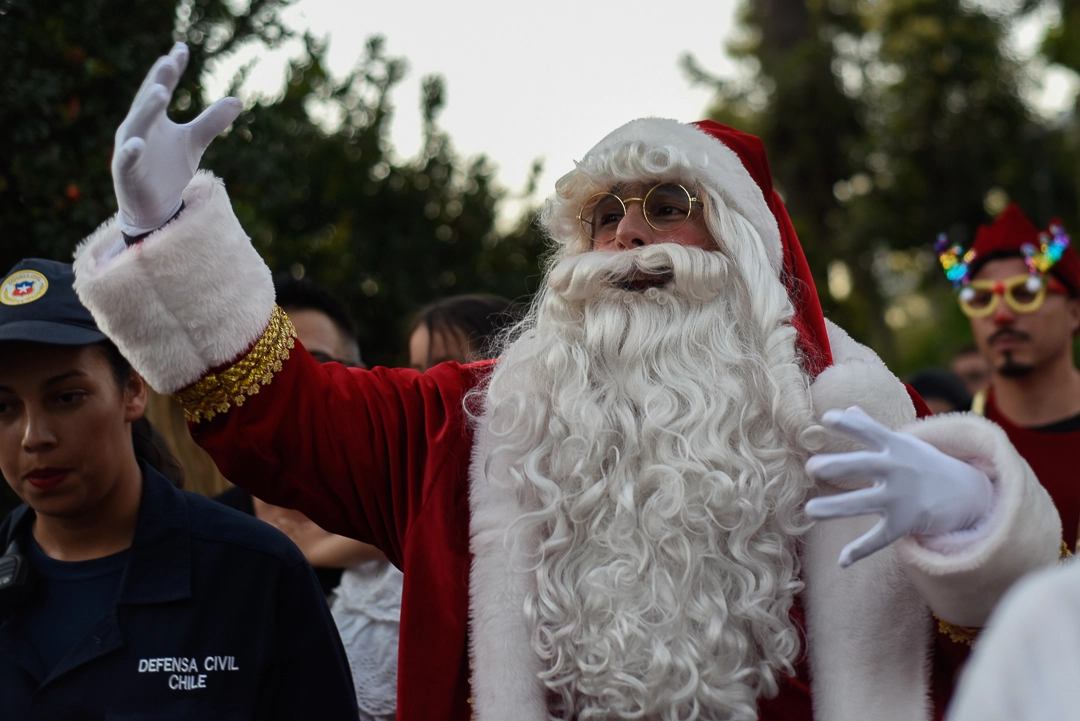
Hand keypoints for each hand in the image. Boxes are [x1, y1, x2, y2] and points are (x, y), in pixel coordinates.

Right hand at [112, 42, 241, 235]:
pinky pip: (127, 159)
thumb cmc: (168, 170)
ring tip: (161, 92)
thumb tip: (238, 100)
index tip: (182, 49)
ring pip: (136, 126)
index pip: (162, 87)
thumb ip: (211, 121)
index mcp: (153, 118)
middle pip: (148, 102)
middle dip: (158, 82)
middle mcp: (138, 128)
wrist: (155, 207)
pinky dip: (132, 151)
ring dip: (147, 109)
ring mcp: (130, 149)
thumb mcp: (193, 142)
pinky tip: (138, 143)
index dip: (171, 70)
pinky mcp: (126, 172)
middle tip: (169, 62)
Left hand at [804, 406, 992, 567]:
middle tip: (811, 467)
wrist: (967, 493)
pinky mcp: (905, 523)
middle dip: (838, 467)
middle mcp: (898, 470)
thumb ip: (872, 428)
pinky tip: (841, 560)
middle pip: (864, 466)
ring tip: (809, 510)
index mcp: (896, 447)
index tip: (827, 418)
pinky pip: (879, 539)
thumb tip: (848, 408)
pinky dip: (861, 550)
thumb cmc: (924, 463)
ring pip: (864, 503)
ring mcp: (901, 498)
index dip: (850, 425)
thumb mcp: (903, 443)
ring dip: (836, 508)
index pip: (870, 432)